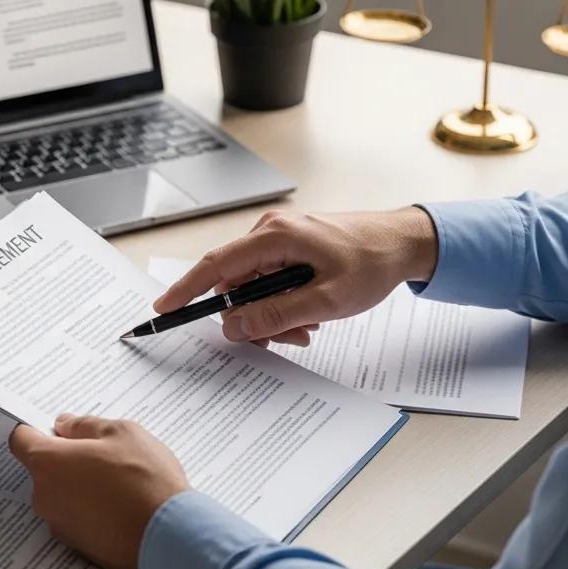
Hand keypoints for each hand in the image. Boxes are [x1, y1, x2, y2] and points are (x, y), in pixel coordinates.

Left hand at [9, 414, 188, 568]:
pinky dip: (90, 509)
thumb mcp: (121, 432)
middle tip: (102, 452)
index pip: (21, 439)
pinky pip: (76, 517)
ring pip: (61, 493)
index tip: (54, 427)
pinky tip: (120, 504)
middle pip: (43, 468)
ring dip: (80, 484)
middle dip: (66, 458)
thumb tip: (65, 426)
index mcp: (48, 463)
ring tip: (118, 481)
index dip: (36, 429)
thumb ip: (85, 426)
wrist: (168, 537)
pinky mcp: (76, 547)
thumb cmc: (145, 480)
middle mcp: (45, 497)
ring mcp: (59, 525)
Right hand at [154, 207, 437, 346]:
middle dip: (254, 316)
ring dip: (273, 313)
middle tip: (288, 337)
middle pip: (235, 283)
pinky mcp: (289, 246)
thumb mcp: (327, 300)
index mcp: (275, 236)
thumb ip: (277, 314)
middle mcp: (271, 231)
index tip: (164, 309)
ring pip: (252, 286)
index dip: (187, 289)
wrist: (404, 241)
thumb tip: (233, 326)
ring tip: (310, 324)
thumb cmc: (372, 263)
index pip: (216, 264)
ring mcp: (280, 237)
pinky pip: (269, 280)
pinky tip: (311, 310)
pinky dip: (283, 301)